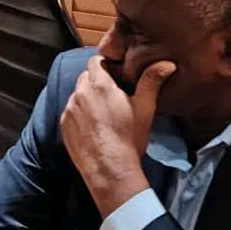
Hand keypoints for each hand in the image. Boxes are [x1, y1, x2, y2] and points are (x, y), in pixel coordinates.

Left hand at [60, 56, 174, 216]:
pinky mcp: (63, 125)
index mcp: (99, 84)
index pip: (95, 61)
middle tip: (112, 94)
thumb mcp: (145, 108)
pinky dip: (79, 114)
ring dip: (87, 98)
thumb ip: (152, 81)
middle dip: (96, 81)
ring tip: (102, 113)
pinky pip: (71, 112)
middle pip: (85, 77)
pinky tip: (92, 126)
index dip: (105, 65)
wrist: (109, 168)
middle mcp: (80, 93)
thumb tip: (167, 63)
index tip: (115, 73)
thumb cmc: (129, 137)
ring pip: (77, 95)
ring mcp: (69, 109)